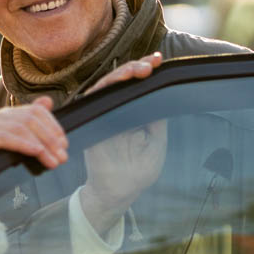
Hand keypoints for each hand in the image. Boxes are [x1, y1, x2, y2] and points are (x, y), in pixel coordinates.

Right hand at [0, 96, 67, 169]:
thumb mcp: (19, 142)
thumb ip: (33, 123)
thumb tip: (47, 101)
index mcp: (7, 114)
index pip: (35, 111)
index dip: (53, 126)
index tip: (64, 144)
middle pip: (29, 119)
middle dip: (49, 139)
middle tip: (61, 156)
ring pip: (19, 128)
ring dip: (40, 145)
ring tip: (52, 160)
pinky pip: (4, 138)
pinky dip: (22, 144)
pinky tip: (35, 152)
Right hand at [78, 53, 166, 234]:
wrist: (119, 191)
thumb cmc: (138, 170)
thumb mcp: (157, 141)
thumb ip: (157, 117)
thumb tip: (162, 89)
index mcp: (134, 111)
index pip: (138, 85)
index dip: (146, 70)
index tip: (159, 61)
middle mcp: (117, 109)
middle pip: (123, 79)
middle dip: (137, 67)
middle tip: (151, 65)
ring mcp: (103, 113)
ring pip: (108, 84)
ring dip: (122, 73)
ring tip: (139, 70)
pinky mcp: (91, 120)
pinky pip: (94, 98)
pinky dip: (105, 87)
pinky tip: (119, 81)